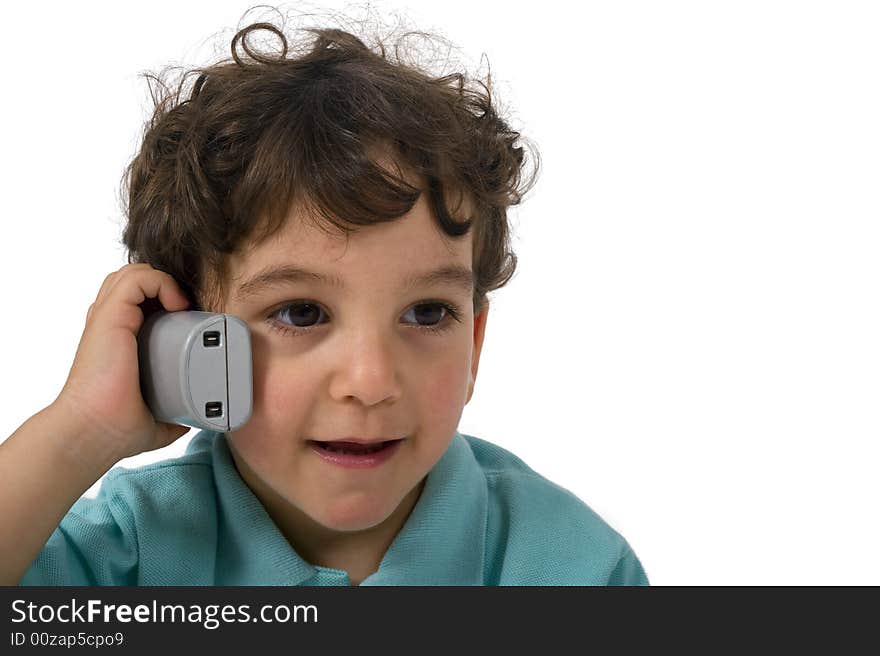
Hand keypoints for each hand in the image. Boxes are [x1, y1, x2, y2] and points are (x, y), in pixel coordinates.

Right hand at [52, 263, 193, 460]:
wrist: (94, 432)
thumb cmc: (116, 428)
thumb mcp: (155, 419)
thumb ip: (172, 414)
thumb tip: (190, 418)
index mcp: (117, 341)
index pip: (138, 300)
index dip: (165, 300)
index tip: (190, 321)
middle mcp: (109, 324)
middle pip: (135, 281)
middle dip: (166, 285)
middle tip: (187, 312)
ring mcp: (107, 318)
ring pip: (134, 273)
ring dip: (164, 281)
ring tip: (181, 308)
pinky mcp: (110, 317)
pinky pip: (136, 279)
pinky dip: (161, 282)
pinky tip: (176, 304)